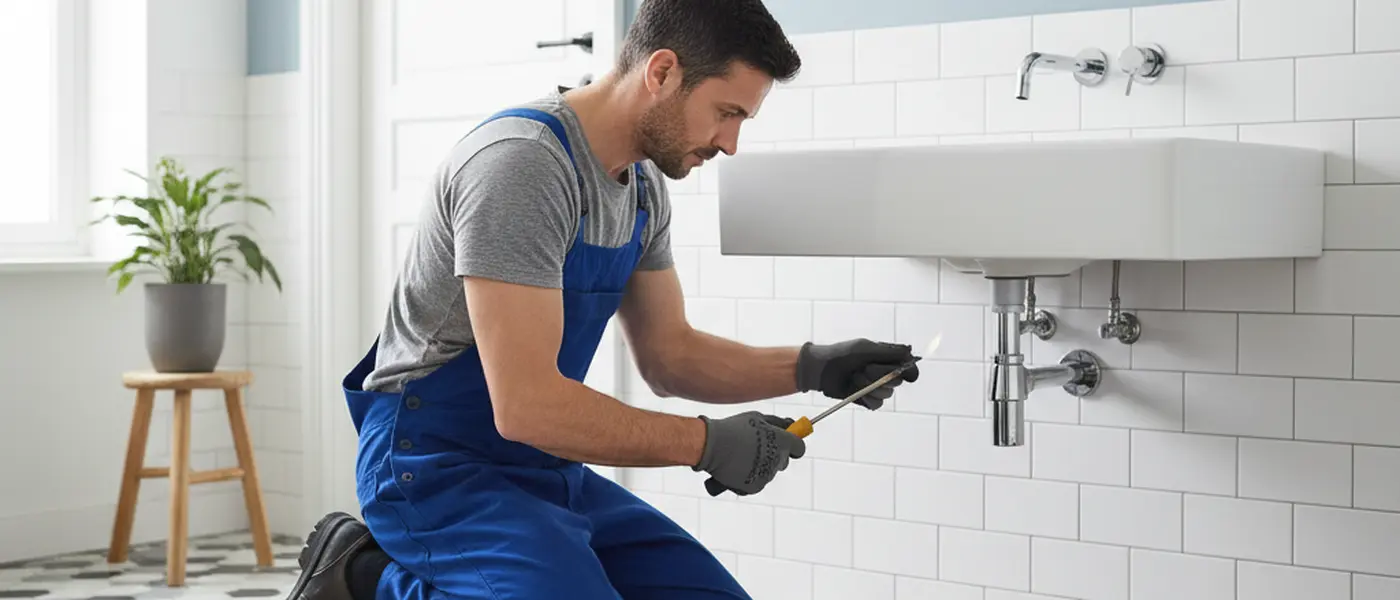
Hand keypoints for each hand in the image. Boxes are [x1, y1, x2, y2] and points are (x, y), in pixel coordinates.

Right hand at [693, 411, 805, 495]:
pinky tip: (735, 467)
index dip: (793, 445)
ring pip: (768, 472)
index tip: (786, 443)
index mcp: (782, 441)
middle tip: (756, 448)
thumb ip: (777, 423)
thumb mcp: (757, 418)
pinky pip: (756, 483)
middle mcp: (778, 460)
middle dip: (774, 456)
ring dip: (759, 466)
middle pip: (784, 461)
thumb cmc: (733, 428)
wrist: (712, 446)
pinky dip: (748, 477)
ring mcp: (767, 475)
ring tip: (739, 456)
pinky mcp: (755, 487)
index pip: (799, 448)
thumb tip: (790, 425)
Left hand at [796, 338, 919, 409]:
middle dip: (881, 376)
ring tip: (854, 377)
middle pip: (898, 381)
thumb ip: (888, 352)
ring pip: (887, 394)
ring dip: (870, 386)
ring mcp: (875, 387)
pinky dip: (867, 398)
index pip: (907, 366)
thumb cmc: (841, 354)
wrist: (820, 370)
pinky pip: (878, 404)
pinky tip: (856, 391)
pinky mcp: (867, 400)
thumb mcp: (864, 348)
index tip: (908, 374)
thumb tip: (910, 352)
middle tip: (864, 368)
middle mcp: (883, 373)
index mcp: (886, 358)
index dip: (910, 371)